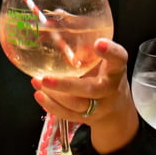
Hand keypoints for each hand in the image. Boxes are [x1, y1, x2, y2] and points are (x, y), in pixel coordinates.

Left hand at [30, 38, 137, 153]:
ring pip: (75, 104)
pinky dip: (51, 105)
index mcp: (116, 69)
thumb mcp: (104, 61)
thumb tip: (60, 36)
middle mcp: (109, 89)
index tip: (98, 43)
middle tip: (46, 78)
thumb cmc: (107, 77)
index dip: (110, 51)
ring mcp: (98, 106)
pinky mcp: (86, 118)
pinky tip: (40, 94)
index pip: (118, 59)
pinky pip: (67, 114)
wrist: (116, 109)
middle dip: (66, 85)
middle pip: (90, 90)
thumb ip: (87, 50)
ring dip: (53, 95)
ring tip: (37, 82)